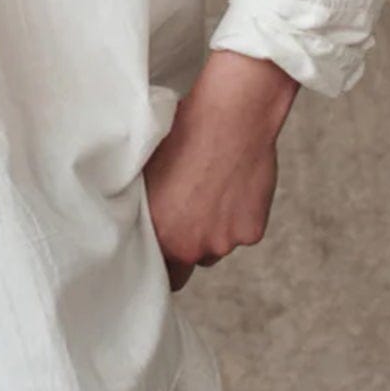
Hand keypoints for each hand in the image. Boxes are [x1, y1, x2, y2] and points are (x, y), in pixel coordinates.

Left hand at [141, 50, 298, 290]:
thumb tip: (137, 217)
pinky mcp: (251, 232)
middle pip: (190, 262)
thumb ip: (147, 207)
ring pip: (218, 246)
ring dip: (215, 229)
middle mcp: (191, 246)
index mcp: (160, 233)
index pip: (160, 272)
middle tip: (191, 213)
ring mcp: (224, 241)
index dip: (162, 259)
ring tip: (214, 190)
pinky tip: (235, 186)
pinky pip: (243, 232)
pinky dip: (241, 217)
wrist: (230, 118)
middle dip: (189, 246)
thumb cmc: (185, 134)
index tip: (164, 245)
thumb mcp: (150, 172)